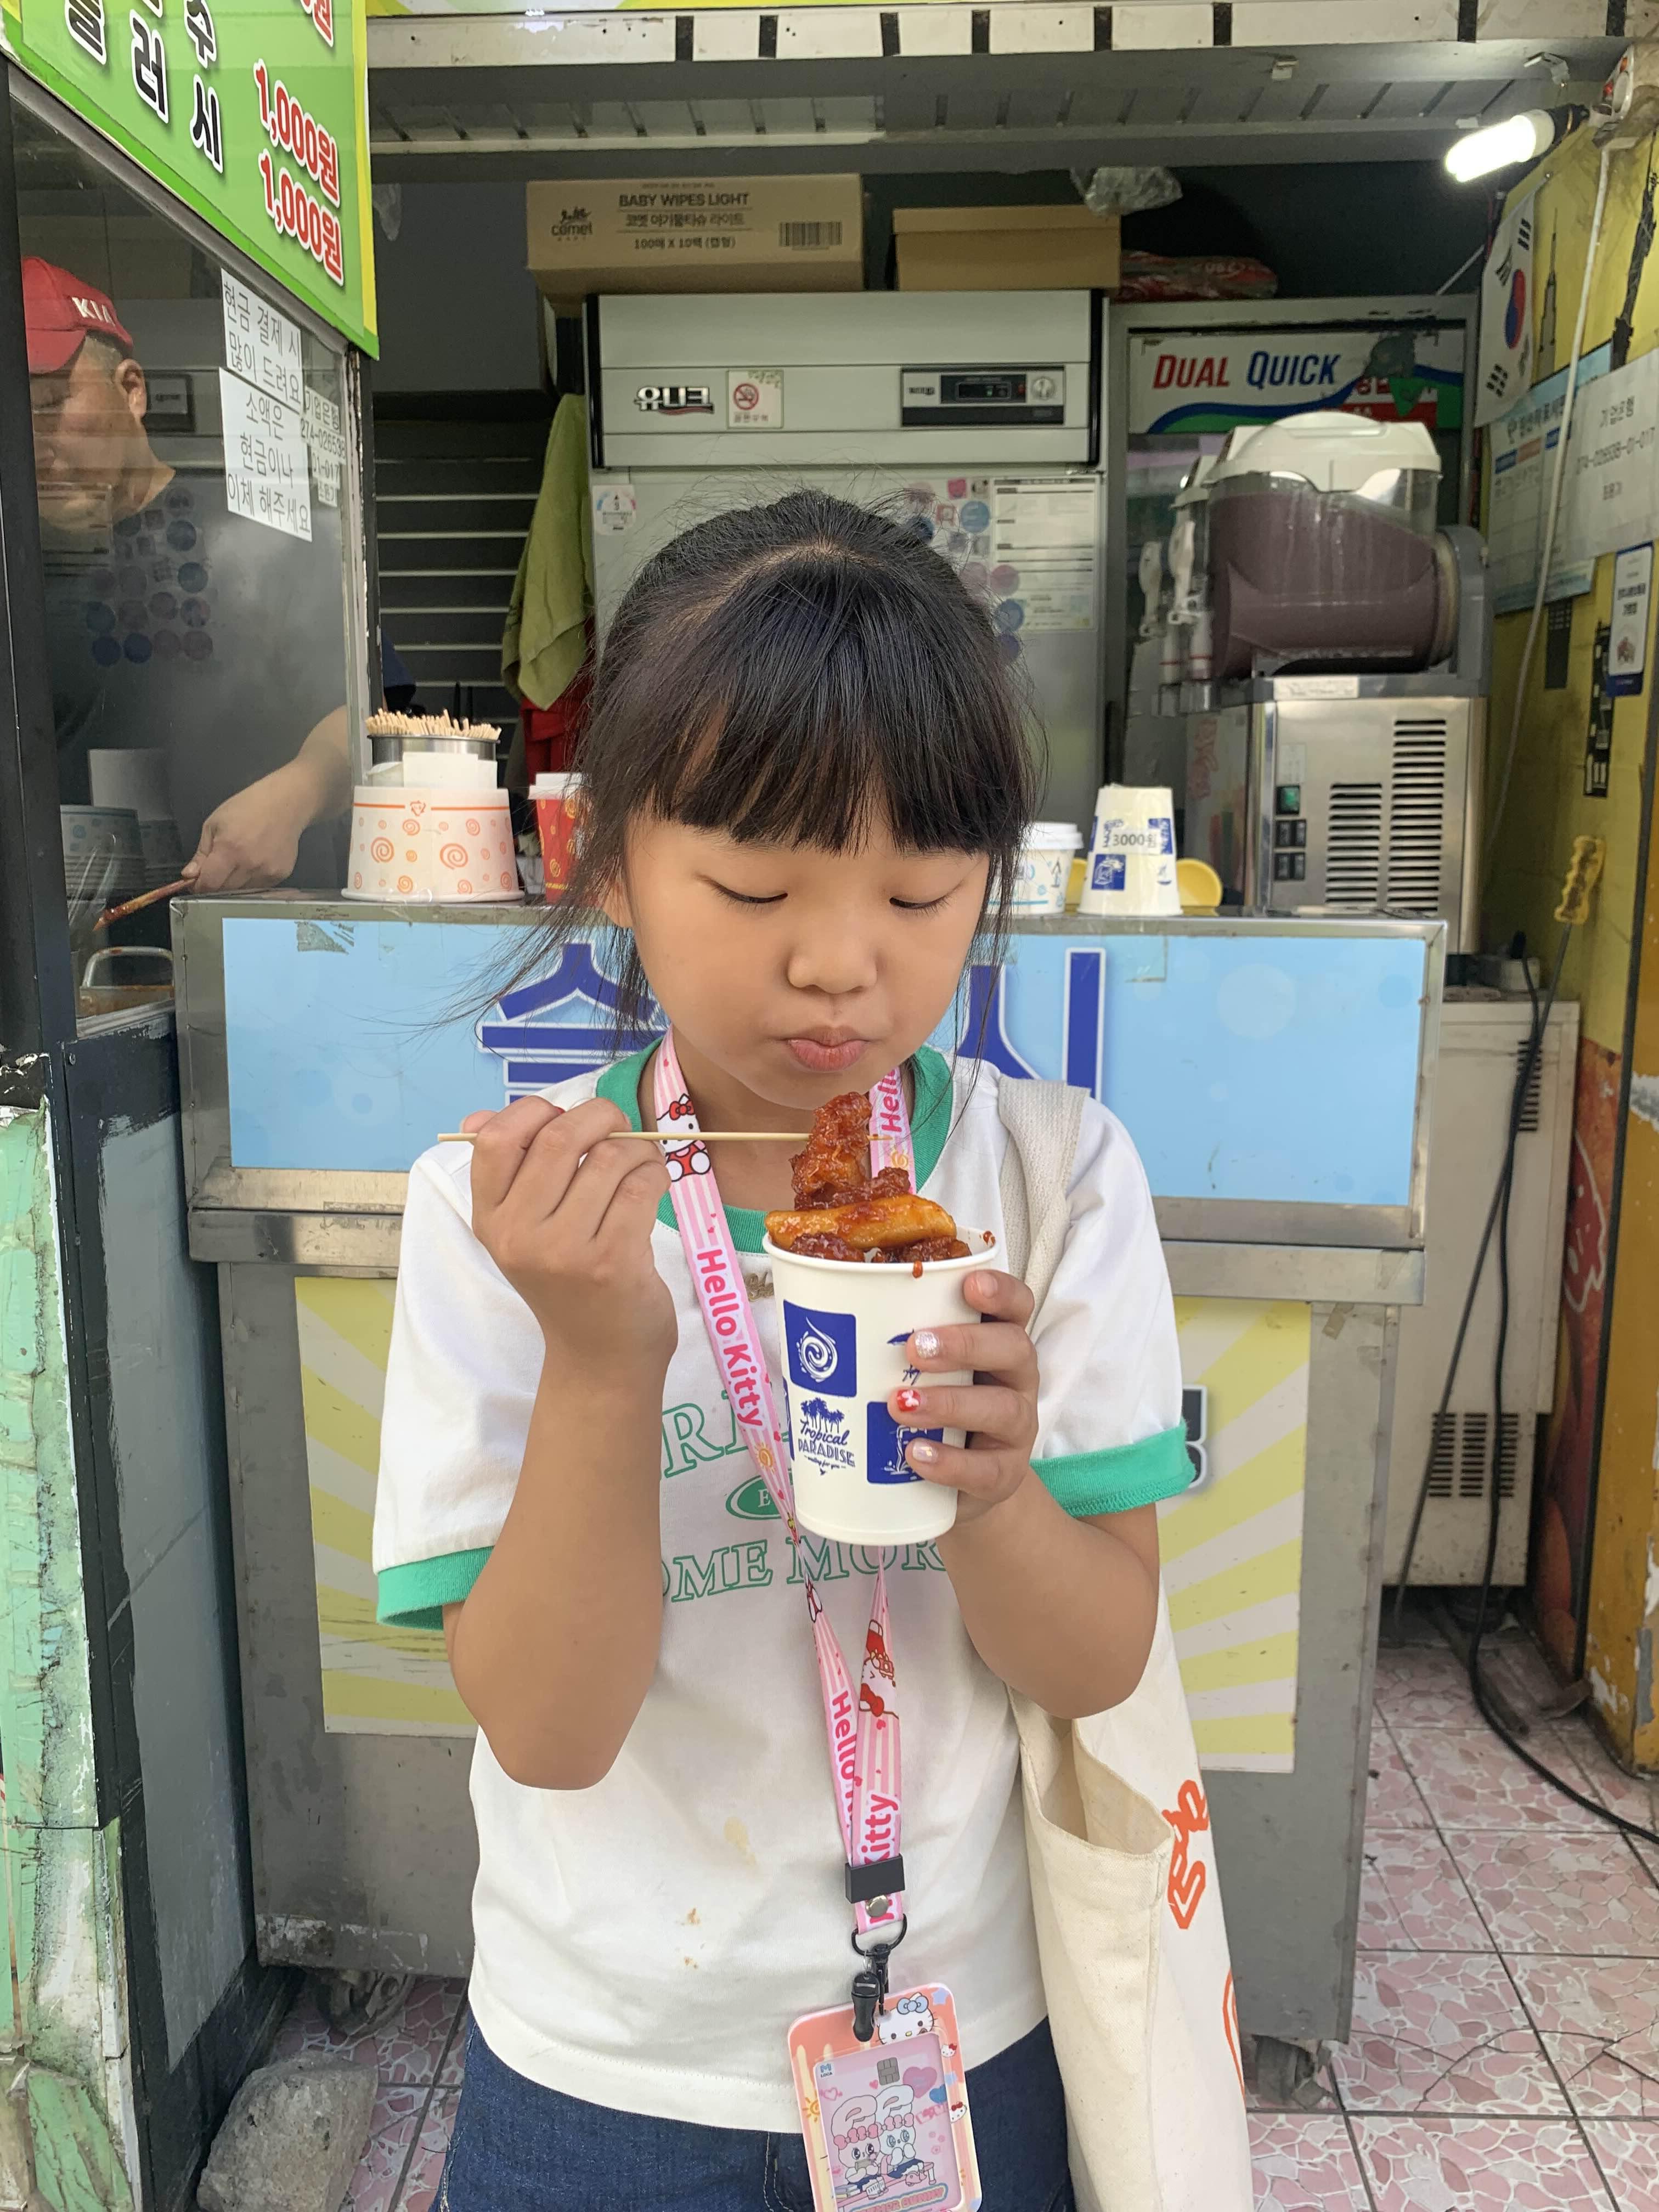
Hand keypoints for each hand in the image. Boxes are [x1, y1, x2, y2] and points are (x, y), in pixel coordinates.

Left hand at [183, 763, 312, 891]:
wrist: (285, 803)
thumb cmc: (248, 807)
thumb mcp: (215, 824)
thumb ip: (201, 853)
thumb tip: (190, 875)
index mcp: (229, 849)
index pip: (209, 884)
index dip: (199, 886)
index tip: (197, 882)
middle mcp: (249, 864)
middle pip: (224, 891)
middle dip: (216, 883)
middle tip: (217, 869)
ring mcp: (267, 871)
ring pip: (241, 891)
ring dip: (234, 882)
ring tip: (238, 862)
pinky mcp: (280, 875)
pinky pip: (259, 887)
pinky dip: (251, 880)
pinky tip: (254, 862)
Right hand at [462, 1097, 675, 1372]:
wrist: (600, 1359)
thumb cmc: (567, 1283)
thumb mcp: (522, 1233)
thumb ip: (506, 1173)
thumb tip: (478, 1114)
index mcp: (490, 1220)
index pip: (494, 1139)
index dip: (534, 1111)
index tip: (563, 1120)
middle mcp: (518, 1235)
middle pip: (558, 1137)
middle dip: (601, 1117)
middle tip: (618, 1127)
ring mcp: (564, 1251)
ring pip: (609, 1159)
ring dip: (637, 1150)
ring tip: (640, 1166)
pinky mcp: (612, 1262)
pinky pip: (641, 1186)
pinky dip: (655, 1175)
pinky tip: (653, 1189)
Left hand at [889, 1270, 1037, 1524]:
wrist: (951, 1486)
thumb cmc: (925, 1409)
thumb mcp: (913, 1370)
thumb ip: (884, 1342)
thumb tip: (803, 1315)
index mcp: (997, 1339)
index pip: (1015, 1305)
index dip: (1000, 1290)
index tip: (969, 1283)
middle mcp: (1015, 1378)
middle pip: (1013, 1347)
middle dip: (966, 1343)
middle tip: (913, 1347)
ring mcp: (1016, 1428)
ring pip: (1002, 1409)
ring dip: (948, 1403)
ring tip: (899, 1404)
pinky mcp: (1004, 1475)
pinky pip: (985, 1469)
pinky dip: (950, 1463)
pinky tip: (915, 1454)